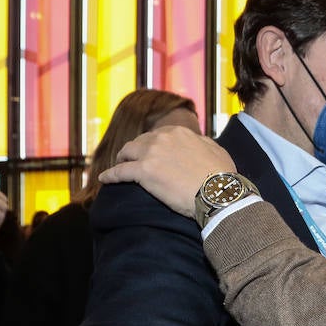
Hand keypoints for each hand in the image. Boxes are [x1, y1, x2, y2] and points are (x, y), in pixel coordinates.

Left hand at [99, 126, 235, 215]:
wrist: (217, 192)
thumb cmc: (222, 175)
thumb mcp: (216, 150)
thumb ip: (202, 143)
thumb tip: (198, 142)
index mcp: (179, 132)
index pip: (159, 135)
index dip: (152, 144)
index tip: (151, 151)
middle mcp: (162, 139)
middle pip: (140, 142)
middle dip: (135, 150)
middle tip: (132, 159)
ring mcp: (151, 154)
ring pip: (127, 153)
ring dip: (122, 159)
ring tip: (119, 165)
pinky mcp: (143, 172)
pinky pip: (119, 172)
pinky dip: (110, 176)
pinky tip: (103, 179)